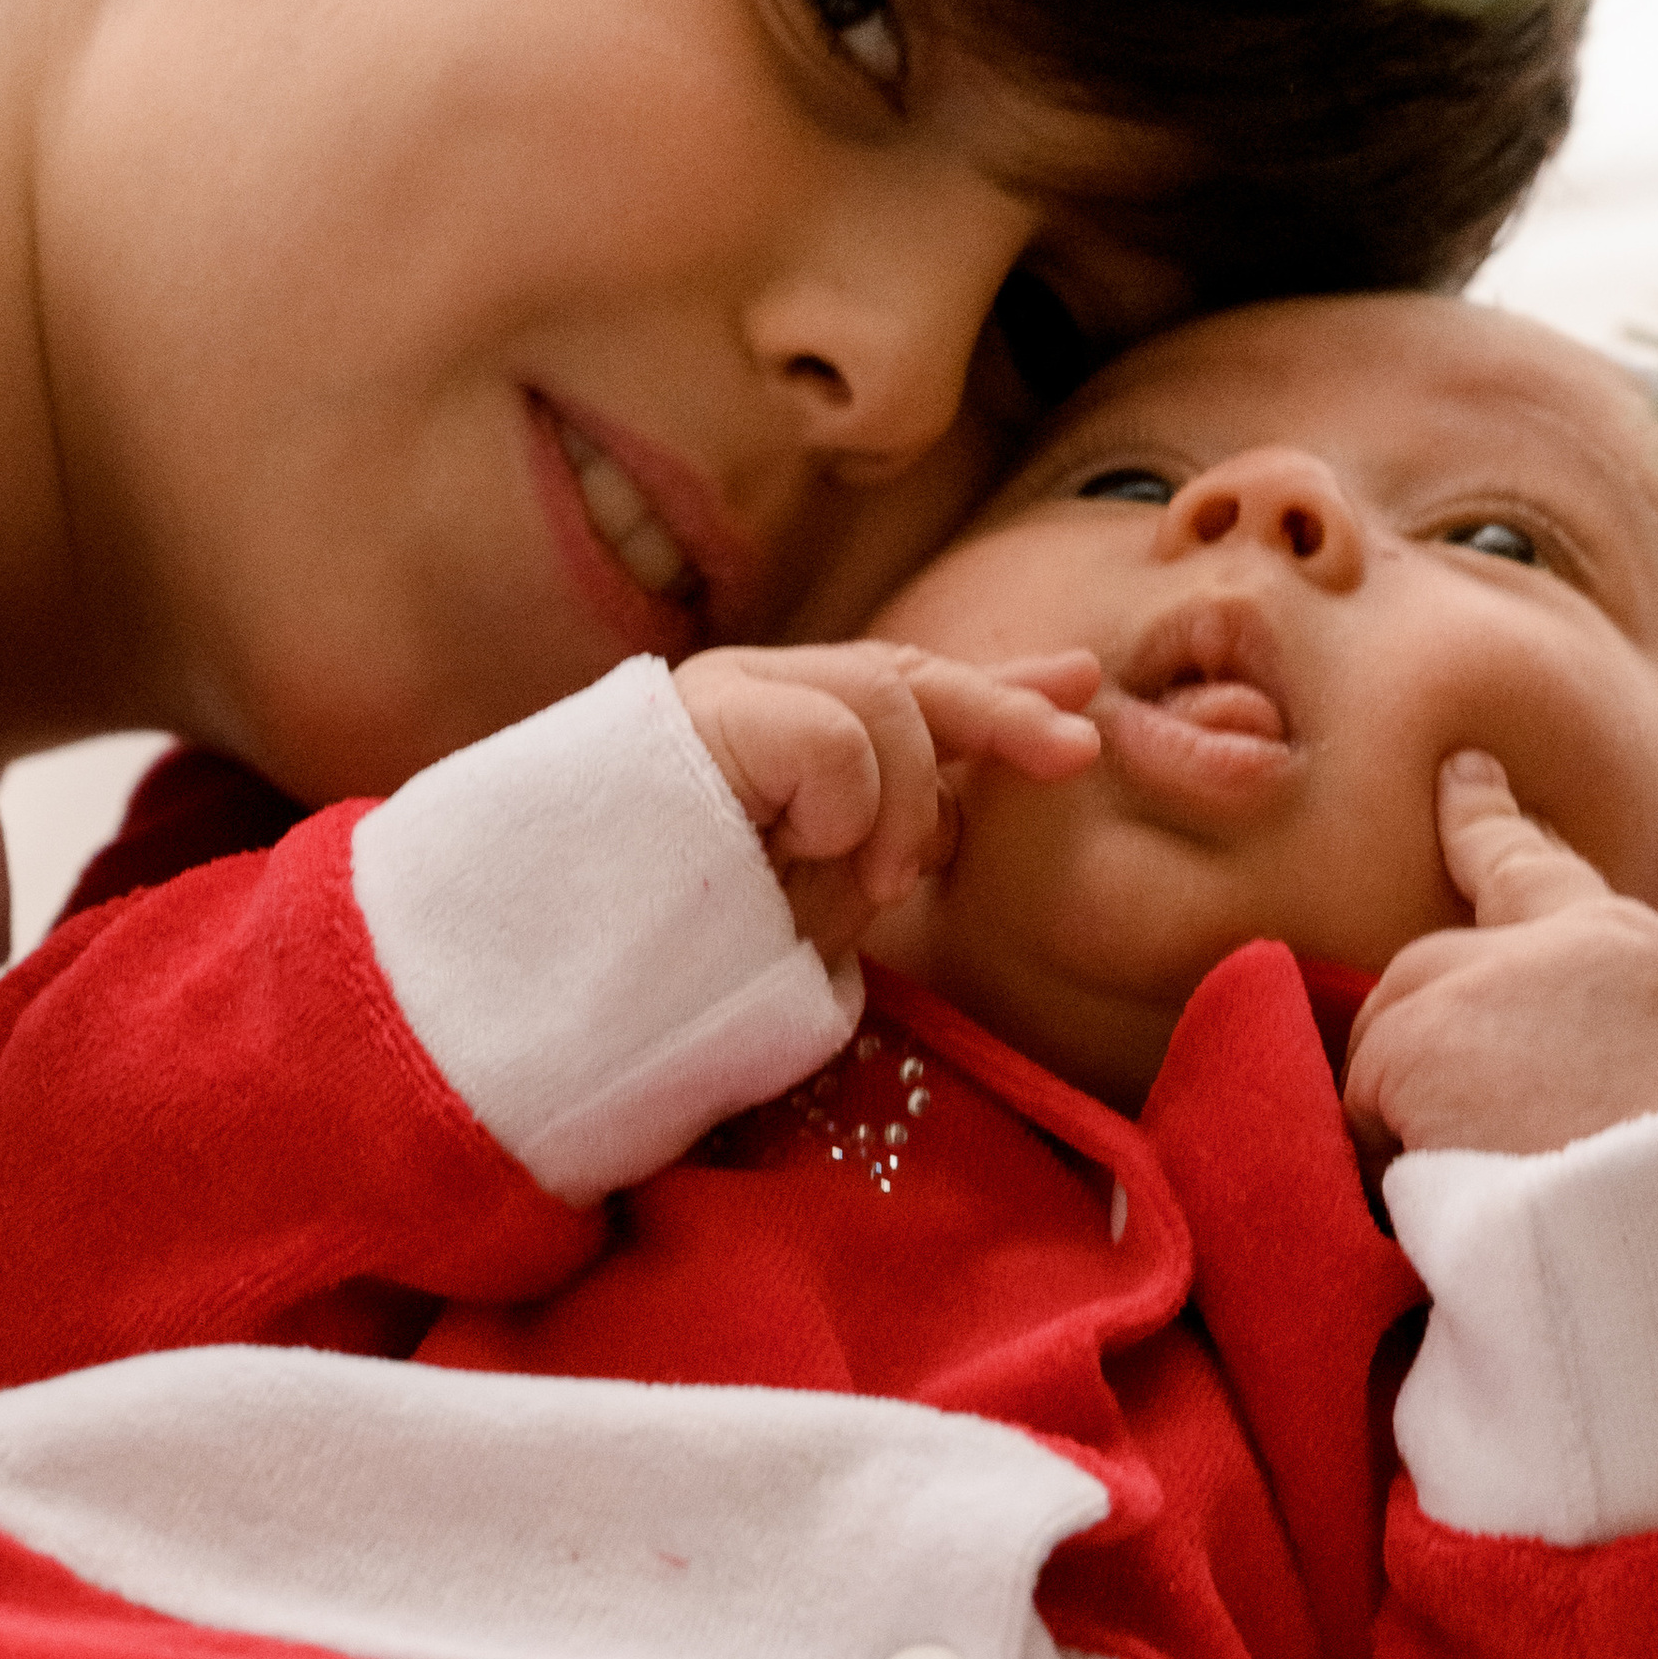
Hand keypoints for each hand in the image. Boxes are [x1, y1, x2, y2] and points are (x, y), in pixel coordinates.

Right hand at [674, 640, 1099, 963]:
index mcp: (777, 734)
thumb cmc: (696, 958)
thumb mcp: (822, 899)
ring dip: (904, 809)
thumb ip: (887, 837)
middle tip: (1077, 750)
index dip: (997, 689)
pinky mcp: (705, 715)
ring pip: (885, 704)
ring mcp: (722, 696)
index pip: (905, 687)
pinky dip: (846, 806)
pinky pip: (835, 740)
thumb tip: (967, 795)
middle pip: (907, 676)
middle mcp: (749, 696)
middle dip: (1002, 710)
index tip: (1083, 688)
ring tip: (875, 889)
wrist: (574, 982)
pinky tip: (808, 853)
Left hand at [1342, 752, 1657, 1165]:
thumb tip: (1490, 1071)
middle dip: (1420, 1066)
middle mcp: (1571, 945)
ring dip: (1409, 1126)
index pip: (1543, 873)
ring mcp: (1490, 978)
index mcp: (1645, 965)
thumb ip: (1583, 1049)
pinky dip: (1386, 1167)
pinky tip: (1461, 1192)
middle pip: (1429, 982)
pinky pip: (1357, 1110)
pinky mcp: (1421, 1033)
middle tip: (1477, 1153)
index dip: (1491, 821)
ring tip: (1499, 1186)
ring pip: (1384, 1044)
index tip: (1461, 772)